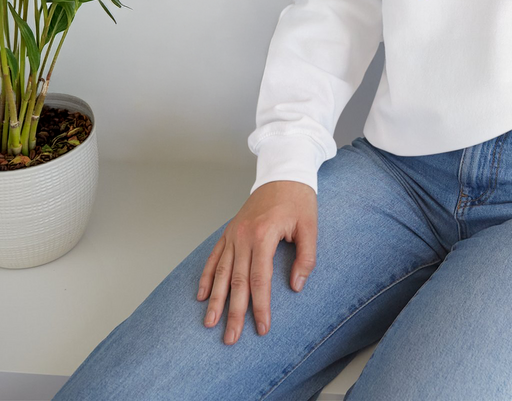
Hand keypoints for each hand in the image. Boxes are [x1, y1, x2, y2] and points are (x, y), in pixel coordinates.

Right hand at [197, 179, 316, 344]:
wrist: (283, 172)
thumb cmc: (299, 199)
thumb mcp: (310, 226)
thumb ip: (306, 257)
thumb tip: (296, 286)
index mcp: (264, 235)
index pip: (260, 279)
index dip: (260, 306)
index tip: (262, 327)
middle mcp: (244, 236)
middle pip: (236, 281)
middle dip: (233, 312)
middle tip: (230, 338)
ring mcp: (234, 233)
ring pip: (221, 272)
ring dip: (215, 299)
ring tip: (210, 323)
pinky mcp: (230, 231)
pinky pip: (214, 256)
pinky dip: (206, 276)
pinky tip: (202, 295)